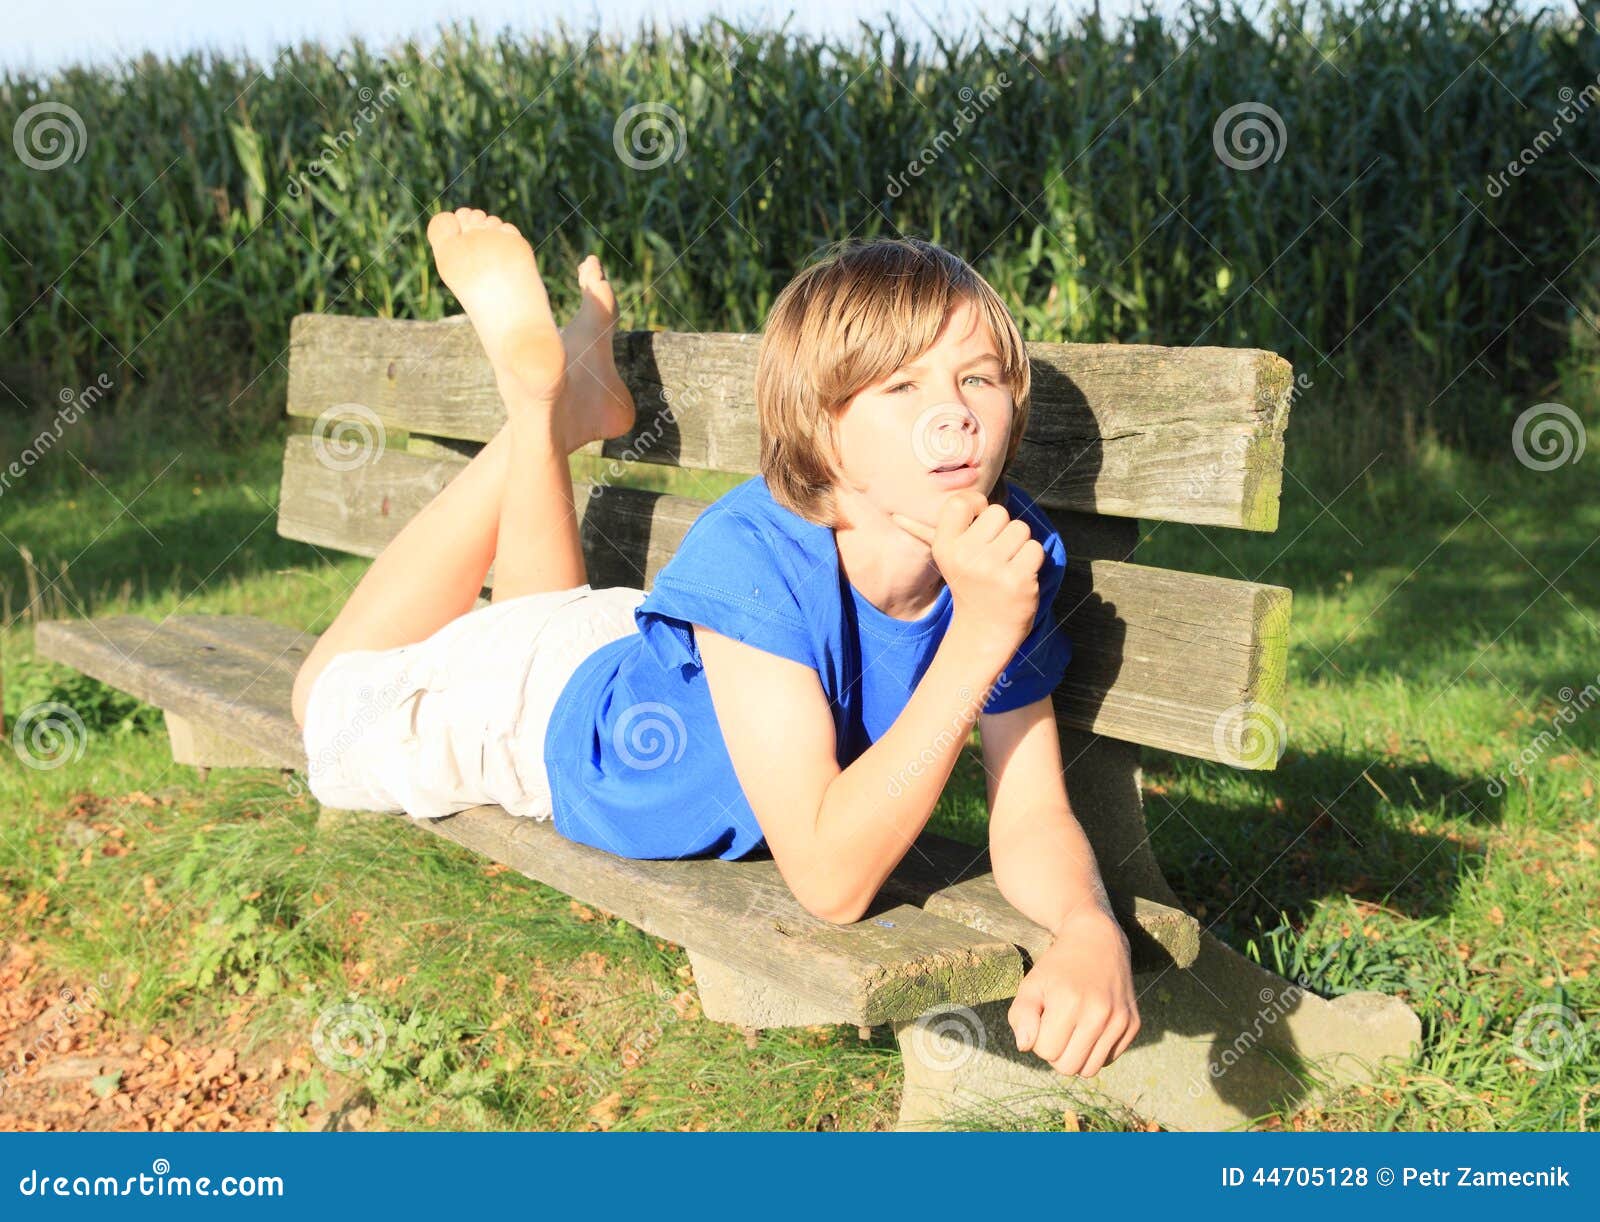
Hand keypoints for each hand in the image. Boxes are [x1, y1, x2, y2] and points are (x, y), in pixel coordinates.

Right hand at [889, 489, 1042, 666]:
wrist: (985, 630)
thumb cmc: (968, 585)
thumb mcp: (945, 558)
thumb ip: (926, 532)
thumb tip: (895, 515)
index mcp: (945, 547)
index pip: (961, 502)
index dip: (977, 504)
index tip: (980, 520)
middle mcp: (965, 556)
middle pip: (999, 512)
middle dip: (1003, 529)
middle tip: (994, 554)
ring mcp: (992, 569)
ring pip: (1021, 528)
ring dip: (1019, 545)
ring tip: (1007, 565)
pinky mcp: (1018, 580)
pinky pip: (1035, 548)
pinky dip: (1032, 560)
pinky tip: (1019, 576)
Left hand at [1009, 910, 1140, 1076]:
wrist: (1098, 941)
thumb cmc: (1057, 967)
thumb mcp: (1031, 984)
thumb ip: (1020, 1016)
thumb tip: (1025, 1046)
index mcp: (1070, 1002)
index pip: (1046, 1052)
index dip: (1039, 1039)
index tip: (1044, 1018)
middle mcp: (1099, 1013)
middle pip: (1068, 1067)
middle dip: (1056, 1051)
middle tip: (1057, 1026)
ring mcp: (1120, 1020)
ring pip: (1089, 1070)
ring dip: (1076, 1055)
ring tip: (1072, 1029)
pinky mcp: (1134, 1024)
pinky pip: (1108, 1060)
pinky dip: (1095, 1050)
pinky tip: (1091, 1026)